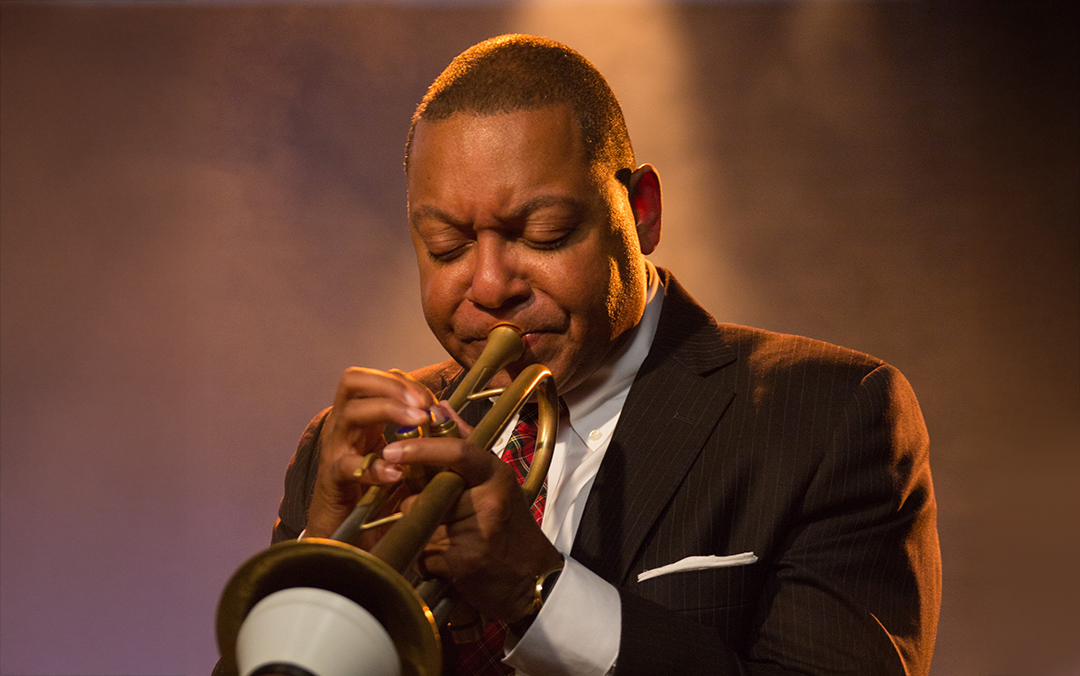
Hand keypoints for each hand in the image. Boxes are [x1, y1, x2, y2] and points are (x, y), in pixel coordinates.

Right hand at [304, 368, 436, 538]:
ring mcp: (334, 450)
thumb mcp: (401, 459)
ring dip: (387, 410)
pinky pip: (347, 465)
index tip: (430, 400)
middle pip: (353, 381)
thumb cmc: (375, 496)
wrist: (342, 538)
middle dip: (392, 385)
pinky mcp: (331, 480)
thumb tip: (445, 413)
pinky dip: (374, 466)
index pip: (373, 380)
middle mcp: (343, 428)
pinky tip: (396, 474)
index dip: (403, 382)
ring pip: (350, 412)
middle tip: (422, 405)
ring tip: (417, 424)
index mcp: (360, 420)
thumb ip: (419, 437)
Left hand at [382, 418, 563, 624]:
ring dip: (423, 531)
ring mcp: (478, 534)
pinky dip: (427, 558)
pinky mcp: (463, 563)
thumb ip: (464, 442)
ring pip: (422, 523)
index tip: (391, 450)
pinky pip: (424, 553)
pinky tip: (449, 559)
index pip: (457, 452)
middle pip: (427, 493)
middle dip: (420, 503)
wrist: (531, 579)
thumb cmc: (510, 525)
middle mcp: (490, 502)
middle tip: (437, 512)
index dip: (420, 449)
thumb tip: (439, 407)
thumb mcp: (495, 480)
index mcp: (496, 475)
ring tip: (450, 538)